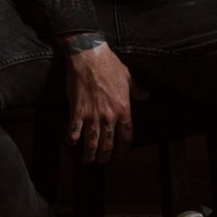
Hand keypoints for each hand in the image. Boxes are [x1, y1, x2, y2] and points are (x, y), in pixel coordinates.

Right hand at [59, 37, 148, 162]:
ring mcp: (93, 115)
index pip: (126, 136)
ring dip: (89, 154)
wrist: (89, 56)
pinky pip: (74, 131)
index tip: (120, 154)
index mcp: (124, 109)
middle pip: (108, 144)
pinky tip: (70, 144)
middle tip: (102, 160)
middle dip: (105, 156)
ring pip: (92, 142)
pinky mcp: (77, 110)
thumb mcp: (128, 77)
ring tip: (87, 160)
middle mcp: (109, 116)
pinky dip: (71, 140)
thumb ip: (137, 90)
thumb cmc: (109, 64)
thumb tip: (146, 95)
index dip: (123, 149)